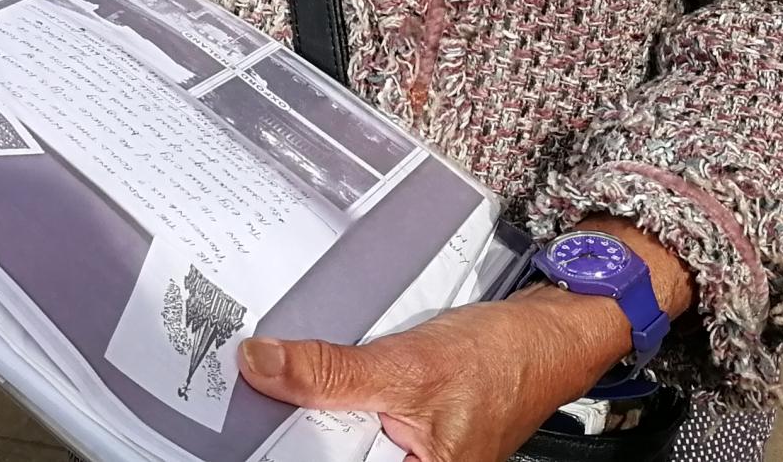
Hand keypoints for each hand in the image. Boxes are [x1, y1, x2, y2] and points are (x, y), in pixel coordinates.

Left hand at [237, 287, 628, 461]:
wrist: (545, 334)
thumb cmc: (500, 359)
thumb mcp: (407, 364)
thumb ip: (332, 372)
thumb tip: (263, 366)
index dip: (284, 442)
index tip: (237, 420)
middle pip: (329, 450)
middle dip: (297, 420)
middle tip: (255, 382)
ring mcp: (405, 454)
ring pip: (337, 434)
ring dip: (311, 404)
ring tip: (278, 374)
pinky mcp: (402, 428)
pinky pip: (353, 416)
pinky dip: (333, 392)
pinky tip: (312, 372)